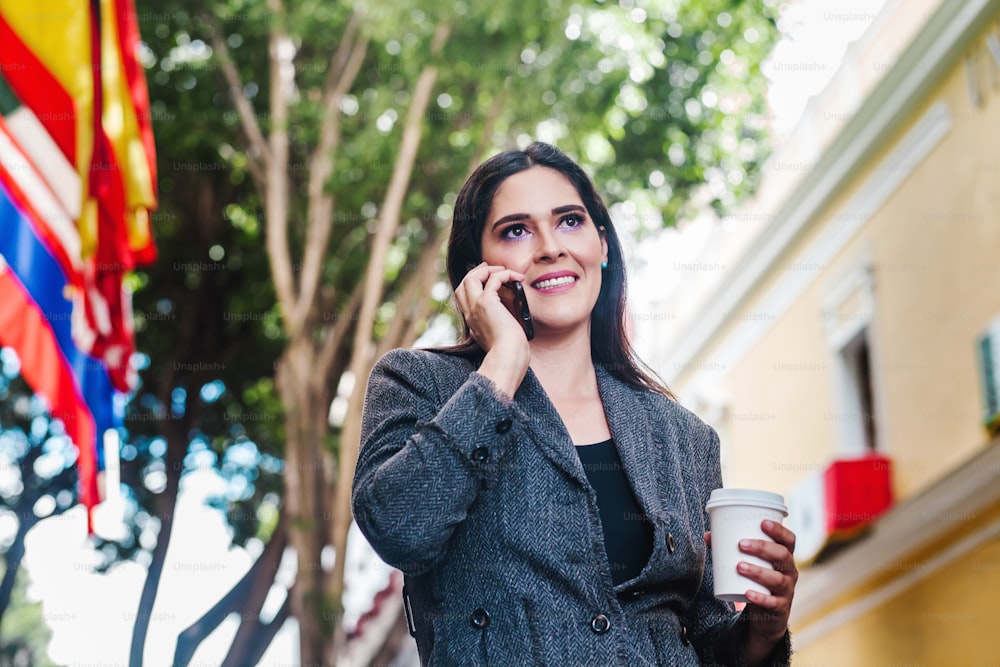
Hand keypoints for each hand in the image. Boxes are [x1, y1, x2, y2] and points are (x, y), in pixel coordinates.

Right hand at [454, 262, 530, 396]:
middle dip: (476, 272)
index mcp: (472, 321)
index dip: (472, 284)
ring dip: (488, 270)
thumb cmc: (509, 353)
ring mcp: (476, 307)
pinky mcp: (487, 302)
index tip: (486, 278)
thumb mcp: (499, 337)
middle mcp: (470, 313)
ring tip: (505, 270)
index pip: (463, 297)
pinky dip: (505, 274)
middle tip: (492, 268)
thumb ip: (499, 326)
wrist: (507, 358)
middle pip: (463, 283)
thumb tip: (512, 316)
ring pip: (471, 277)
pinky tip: (517, 278)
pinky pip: (493, 278)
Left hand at [705, 522, 797, 660]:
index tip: (763, 522)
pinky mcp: (780, 608)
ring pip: (777, 579)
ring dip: (758, 571)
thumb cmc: (757, 580)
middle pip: (782, 556)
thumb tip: (708, 535)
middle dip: (762, 548)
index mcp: (784, 557)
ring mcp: (787, 590)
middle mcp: (789, 572)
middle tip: (741, 544)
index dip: (779, 530)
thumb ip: (730, 550)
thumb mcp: (750, 563)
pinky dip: (760, 598)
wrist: (768, 614)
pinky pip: (773, 603)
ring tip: (739, 566)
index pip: (789, 540)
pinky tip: (747, 593)